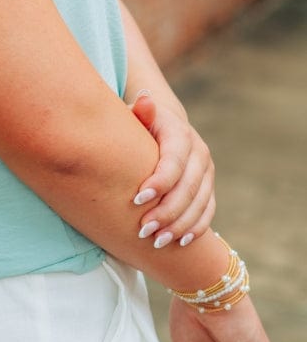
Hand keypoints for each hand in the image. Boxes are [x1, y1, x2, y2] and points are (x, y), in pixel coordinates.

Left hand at [128, 90, 215, 247]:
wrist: (161, 128)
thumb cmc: (137, 125)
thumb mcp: (133, 115)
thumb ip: (138, 112)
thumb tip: (144, 99)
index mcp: (180, 134)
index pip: (174, 161)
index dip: (159, 182)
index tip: (137, 200)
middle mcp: (199, 153)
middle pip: (188, 187)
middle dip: (167, 211)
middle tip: (144, 230)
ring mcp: (207, 172)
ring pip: (200, 202)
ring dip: (180, 224)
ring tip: (157, 241)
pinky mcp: (208, 187)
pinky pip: (208, 211)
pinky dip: (196, 228)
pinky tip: (179, 242)